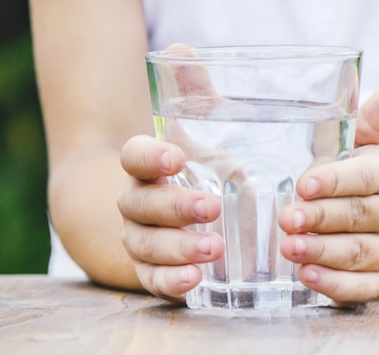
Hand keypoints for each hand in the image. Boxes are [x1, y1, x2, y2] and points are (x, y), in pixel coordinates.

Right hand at [117, 135, 224, 300]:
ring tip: (214, 248)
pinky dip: (171, 280)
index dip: (150, 157)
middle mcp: (135, 203)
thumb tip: (244, 98)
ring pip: (147, 244)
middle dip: (176, 206)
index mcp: (147, 170)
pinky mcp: (149, 272)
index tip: (176, 159)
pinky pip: (152, 279)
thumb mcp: (215, 158)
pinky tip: (194, 277)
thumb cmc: (206, 183)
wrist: (185, 227)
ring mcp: (138, 239)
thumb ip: (221, 129)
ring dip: (180, 246)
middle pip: (140, 203)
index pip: (134, 156)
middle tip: (212, 208)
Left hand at [278, 80, 378, 305]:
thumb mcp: (363, 145)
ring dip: (322, 251)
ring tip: (290, 248)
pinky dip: (334, 285)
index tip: (304, 183)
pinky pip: (360, 288)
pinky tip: (306, 276)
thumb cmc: (359, 180)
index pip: (368, 176)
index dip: (337, 180)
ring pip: (357, 253)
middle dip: (321, 218)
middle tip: (287, 218)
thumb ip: (374, 117)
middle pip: (358, 216)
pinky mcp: (377, 280)